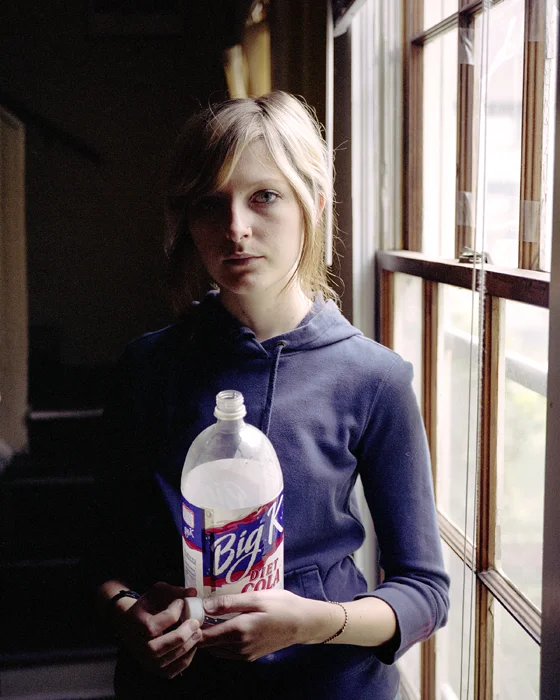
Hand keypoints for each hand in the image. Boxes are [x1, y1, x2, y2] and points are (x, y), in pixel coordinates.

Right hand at [112, 582, 201, 678]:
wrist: (130, 622)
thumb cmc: (147, 605)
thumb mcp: (157, 592)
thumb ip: (174, 591)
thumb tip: (193, 592)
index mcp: (135, 625)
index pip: (154, 626)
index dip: (172, 613)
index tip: (182, 603)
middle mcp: (137, 646)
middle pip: (158, 648)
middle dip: (181, 636)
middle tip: (195, 623)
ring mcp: (144, 660)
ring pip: (165, 661)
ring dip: (185, 647)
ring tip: (197, 633)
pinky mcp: (153, 669)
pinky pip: (171, 671)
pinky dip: (185, 660)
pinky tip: (192, 645)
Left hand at [199, 589, 332, 661]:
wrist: (304, 623)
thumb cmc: (281, 605)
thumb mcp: (256, 597)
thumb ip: (229, 602)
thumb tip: (204, 605)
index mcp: (239, 631)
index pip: (204, 636)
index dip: (191, 627)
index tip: (186, 614)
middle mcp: (239, 647)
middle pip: (208, 645)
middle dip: (197, 632)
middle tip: (193, 614)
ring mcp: (245, 654)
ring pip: (216, 650)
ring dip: (208, 638)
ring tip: (205, 619)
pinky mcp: (251, 656)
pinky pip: (227, 652)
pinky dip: (220, 642)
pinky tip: (222, 627)